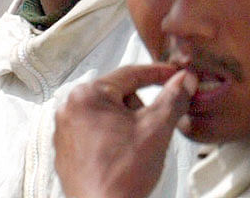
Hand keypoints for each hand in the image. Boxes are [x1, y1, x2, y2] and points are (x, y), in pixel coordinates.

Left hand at [55, 63, 194, 197]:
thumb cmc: (121, 176)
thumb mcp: (158, 127)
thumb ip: (174, 97)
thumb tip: (184, 81)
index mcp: (86, 96)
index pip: (131, 73)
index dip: (160, 73)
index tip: (175, 75)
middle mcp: (69, 110)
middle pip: (118, 94)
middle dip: (140, 107)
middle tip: (151, 127)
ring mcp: (65, 131)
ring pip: (109, 113)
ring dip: (128, 123)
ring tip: (136, 147)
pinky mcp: (67, 151)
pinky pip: (96, 131)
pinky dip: (113, 137)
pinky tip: (124, 155)